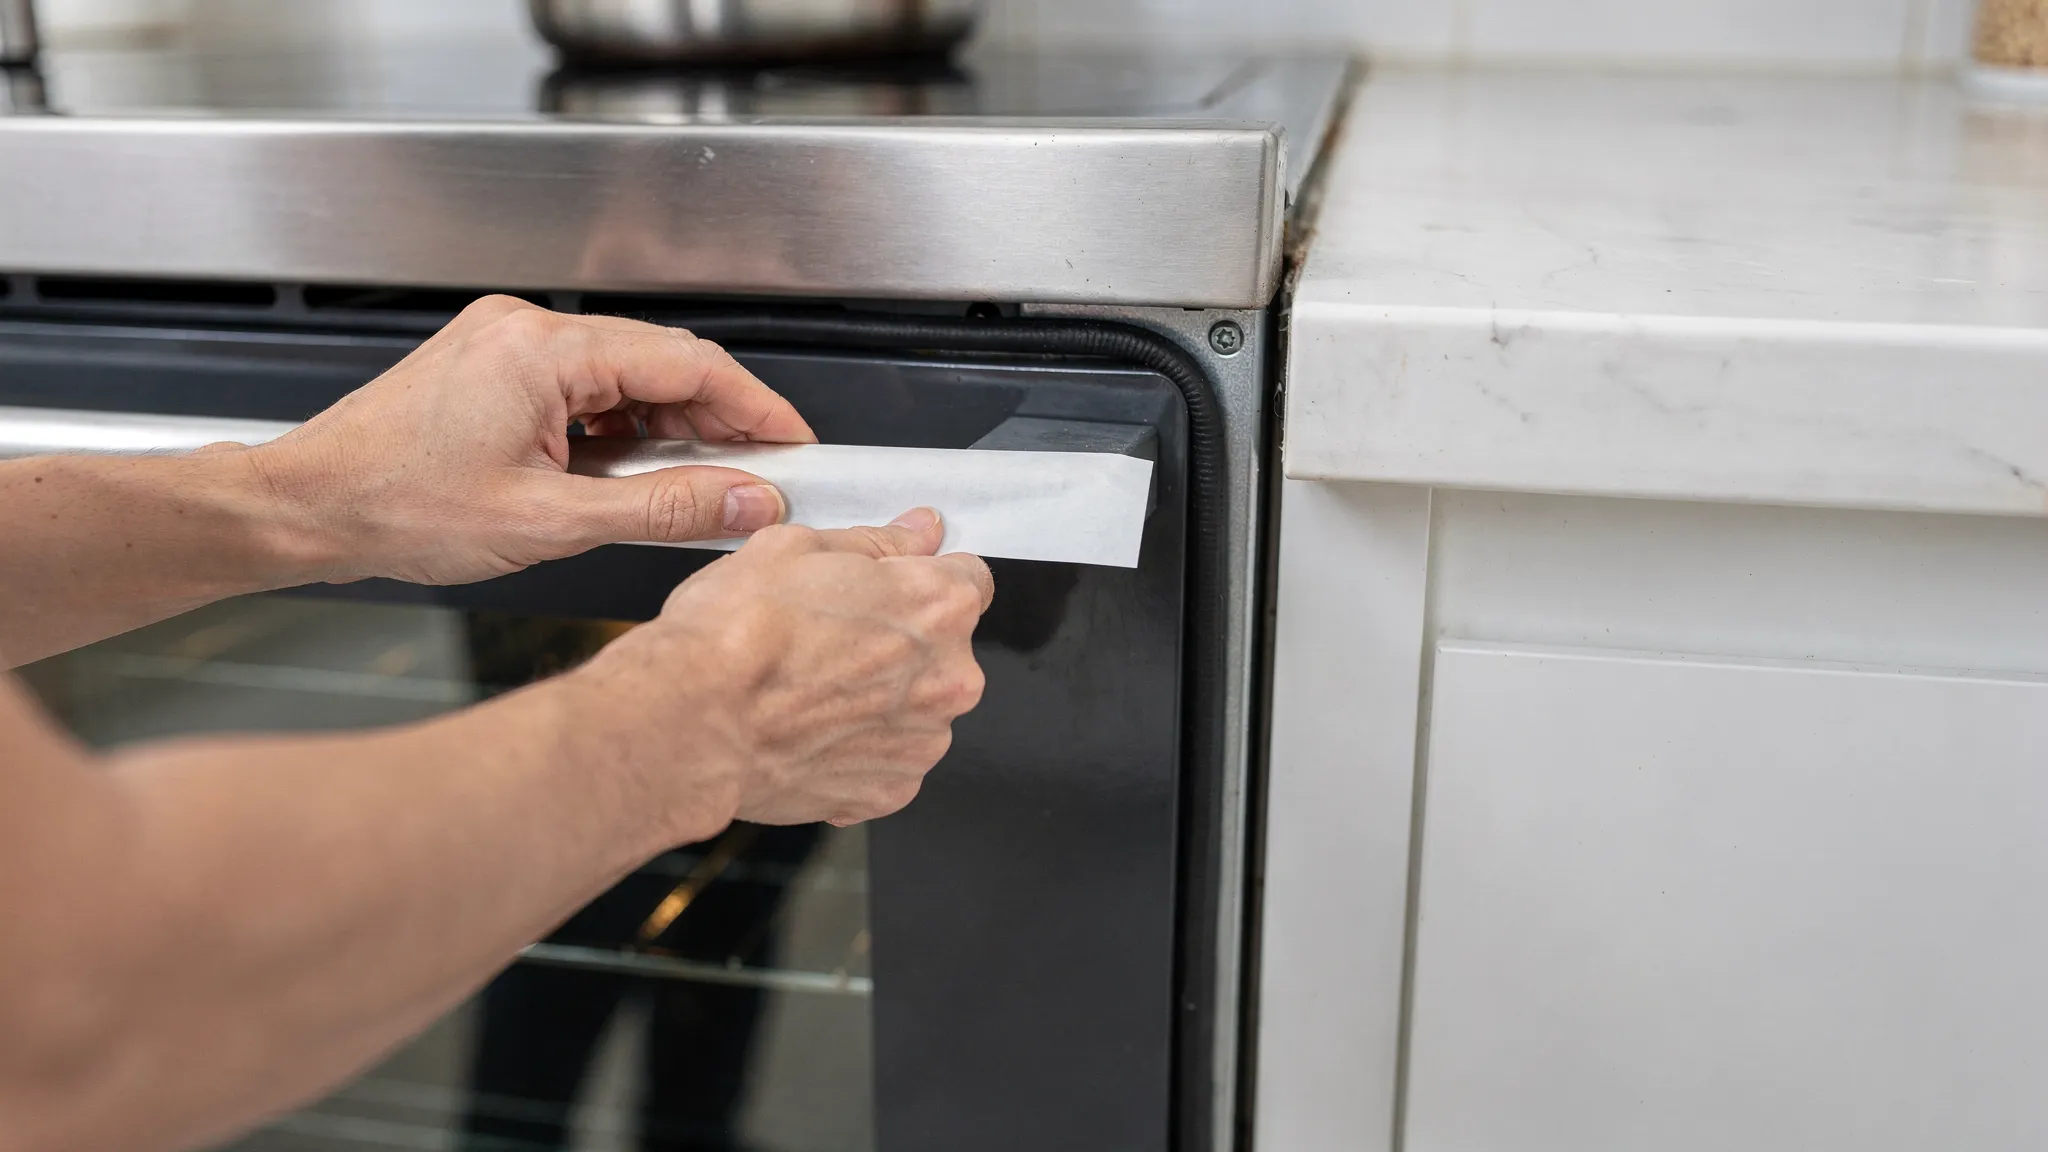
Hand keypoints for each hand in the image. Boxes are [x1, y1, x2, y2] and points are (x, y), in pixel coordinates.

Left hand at [247, 297, 816, 585]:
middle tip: (760, 475)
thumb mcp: (549, 522)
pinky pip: (586, 386)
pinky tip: (635, 471)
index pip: (688, 361)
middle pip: (661, 361)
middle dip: (719, 419)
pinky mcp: (494, 366)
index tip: (794, 445)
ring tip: (698, 485)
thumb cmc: (395, 507)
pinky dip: (623, 426)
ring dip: (670, 425)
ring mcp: (508, 343)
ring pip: (625, 375)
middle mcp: (525, 330)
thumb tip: (742, 502)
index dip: (755, 407)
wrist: (306, 508)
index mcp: (542, 351)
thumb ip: (662, 508)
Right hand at [568, 508, 994, 836]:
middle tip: (829, 639)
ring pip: (915, 708)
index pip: (968, 579)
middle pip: (944, 649)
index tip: (887, 588)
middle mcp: (950, 679)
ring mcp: (922, 743)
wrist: (688, 723)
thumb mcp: (797, 547)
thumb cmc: (733, 634)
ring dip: (879, 699)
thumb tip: (918, 531)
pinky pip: (887, 760)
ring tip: (810, 691)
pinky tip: (808, 731)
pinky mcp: (888, 793)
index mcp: (939, 607)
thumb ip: (877, 541)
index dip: (921, 578)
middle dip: (900, 641)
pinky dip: (857, 749)